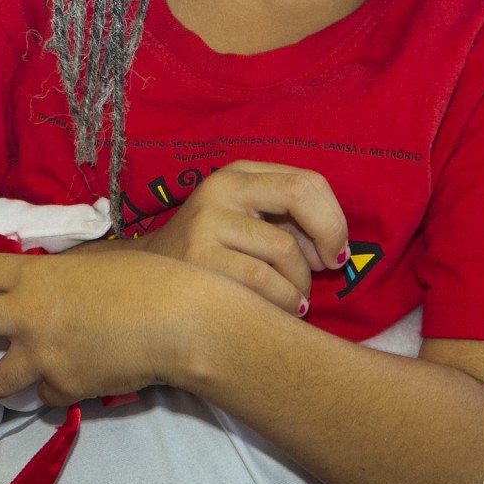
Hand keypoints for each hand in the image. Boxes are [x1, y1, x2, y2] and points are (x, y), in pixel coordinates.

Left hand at [0, 247, 240, 406]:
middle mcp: (26, 314)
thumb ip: (62, 271)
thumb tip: (48, 277)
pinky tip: (54, 386)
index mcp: (35, 274)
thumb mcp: (95, 260)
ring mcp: (41, 355)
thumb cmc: (146, 278)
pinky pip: (42, 395)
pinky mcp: (63, 387)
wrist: (176, 321)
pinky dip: (46, 391)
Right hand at [108, 160, 348, 315]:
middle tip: (330, 267)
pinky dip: (285, 301)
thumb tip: (334, 249)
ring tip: (296, 299)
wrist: (148, 279)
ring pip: (284, 249)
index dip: (333, 218)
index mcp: (239, 173)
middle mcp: (222, 188)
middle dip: (330, 234)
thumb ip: (289, 222)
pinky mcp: (198, 259)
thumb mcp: (248, 221)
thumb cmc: (215, 253)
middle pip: (300, 194)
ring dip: (301, 283)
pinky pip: (263, 281)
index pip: (307, 180)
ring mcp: (206, 222)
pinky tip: (283, 310)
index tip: (335, 250)